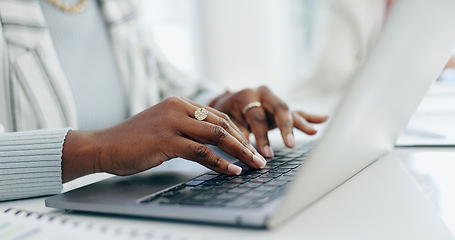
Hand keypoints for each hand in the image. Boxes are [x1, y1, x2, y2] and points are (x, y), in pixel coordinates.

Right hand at [61, 97, 266, 181]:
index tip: (251, 147)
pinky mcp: (166, 140)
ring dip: (240, 152)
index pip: (219, 115)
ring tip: (254, 165)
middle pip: (223, 123)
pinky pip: (201, 151)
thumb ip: (185, 127)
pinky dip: (219, 162)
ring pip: (217, 135)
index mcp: (180, 103)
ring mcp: (172, 122)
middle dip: (246, 143)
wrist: (103, 146)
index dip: (239, 132)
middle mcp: (179, 108)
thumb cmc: (133, 140)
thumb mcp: (163, 127)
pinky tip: (231, 171)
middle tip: (260, 158)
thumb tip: (211, 142)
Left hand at [210, 86, 327, 157]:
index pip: (257, 117)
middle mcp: (262, 93)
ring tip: (313, 132)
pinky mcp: (281, 106)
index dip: (262, 137)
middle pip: (278, 108)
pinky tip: (324, 118)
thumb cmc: (226, 113)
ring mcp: (273, 98)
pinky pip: (297, 111)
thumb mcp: (227, 122)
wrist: (226, 101)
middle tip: (290, 145)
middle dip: (285, 128)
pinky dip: (310, 116)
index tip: (266, 154)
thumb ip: (238, 134)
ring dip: (301, 123)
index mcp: (246, 96)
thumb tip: (249, 153)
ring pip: (289, 110)